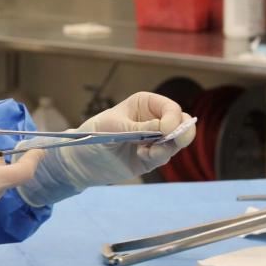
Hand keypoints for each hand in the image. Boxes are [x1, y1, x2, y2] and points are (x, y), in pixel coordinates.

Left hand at [15, 92, 194, 206]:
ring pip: (177, 141)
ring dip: (167, 148)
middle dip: (182, 132)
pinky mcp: (152, 157)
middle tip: (174, 141)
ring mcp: (155, 139)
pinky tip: (141, 156)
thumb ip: (140, 128)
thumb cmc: (94, 134)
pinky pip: (165, 156)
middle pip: (182, 123)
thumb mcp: (114, 128)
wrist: (82, 161)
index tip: (165, 130)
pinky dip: (158, 157)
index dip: (173, 118)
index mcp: (145, 104)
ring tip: (147, 152)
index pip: (170, 108)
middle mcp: (154, 120)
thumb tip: (166, 128)